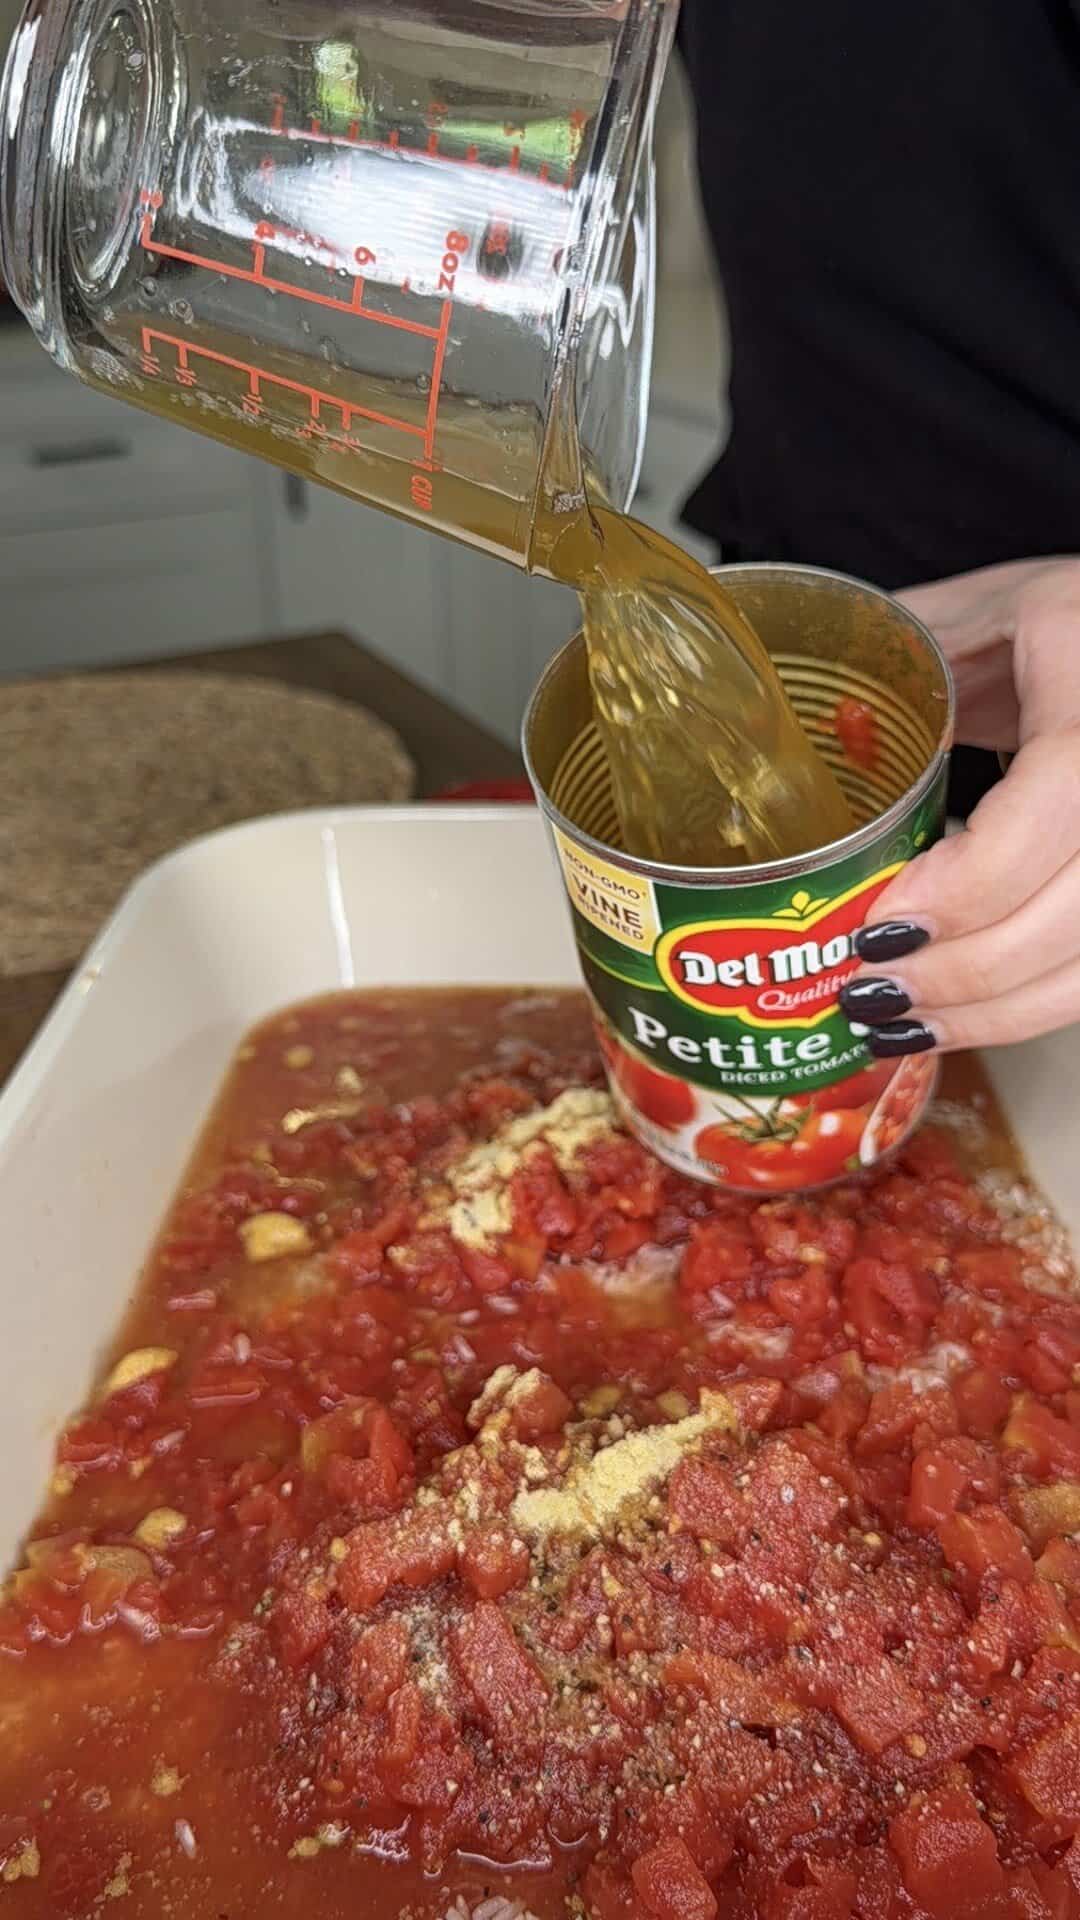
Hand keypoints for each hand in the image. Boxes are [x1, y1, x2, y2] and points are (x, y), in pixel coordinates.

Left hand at [839, 556, 1079, 1053]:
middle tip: (871, 988)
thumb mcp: (949, 617)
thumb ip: (870, 685)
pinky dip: (1028, 1003)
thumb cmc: (1032, 615)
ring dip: (997, 1006)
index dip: (980, 877)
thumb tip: (759, 738)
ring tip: (899, 1019)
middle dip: (974, 966)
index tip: (887, 921)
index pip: (1067, 789)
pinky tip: (958, 1017)